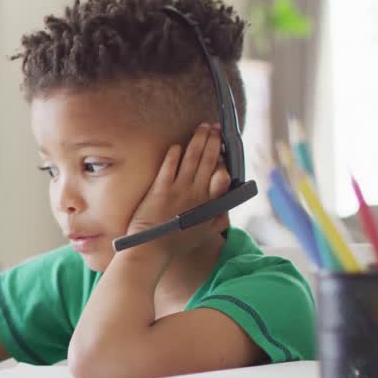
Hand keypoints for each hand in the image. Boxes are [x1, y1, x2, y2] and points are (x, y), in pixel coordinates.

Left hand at [124, 123, 231, 258]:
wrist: (150, 250)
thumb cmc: (176, 244)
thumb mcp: (204, 234)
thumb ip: (218, 221)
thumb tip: (226, 211)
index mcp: (209, 204)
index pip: (222, 177)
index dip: (224, 160)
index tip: (225, 149)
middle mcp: (196, 194)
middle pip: (208, 161)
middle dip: (213, 141)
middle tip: (215, 127)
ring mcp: (178, 190)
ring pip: (192, 158)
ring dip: (198, 140)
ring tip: (202, 127)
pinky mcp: (160, 189)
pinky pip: (169, 166)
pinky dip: (174, 154)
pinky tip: (177, 145)